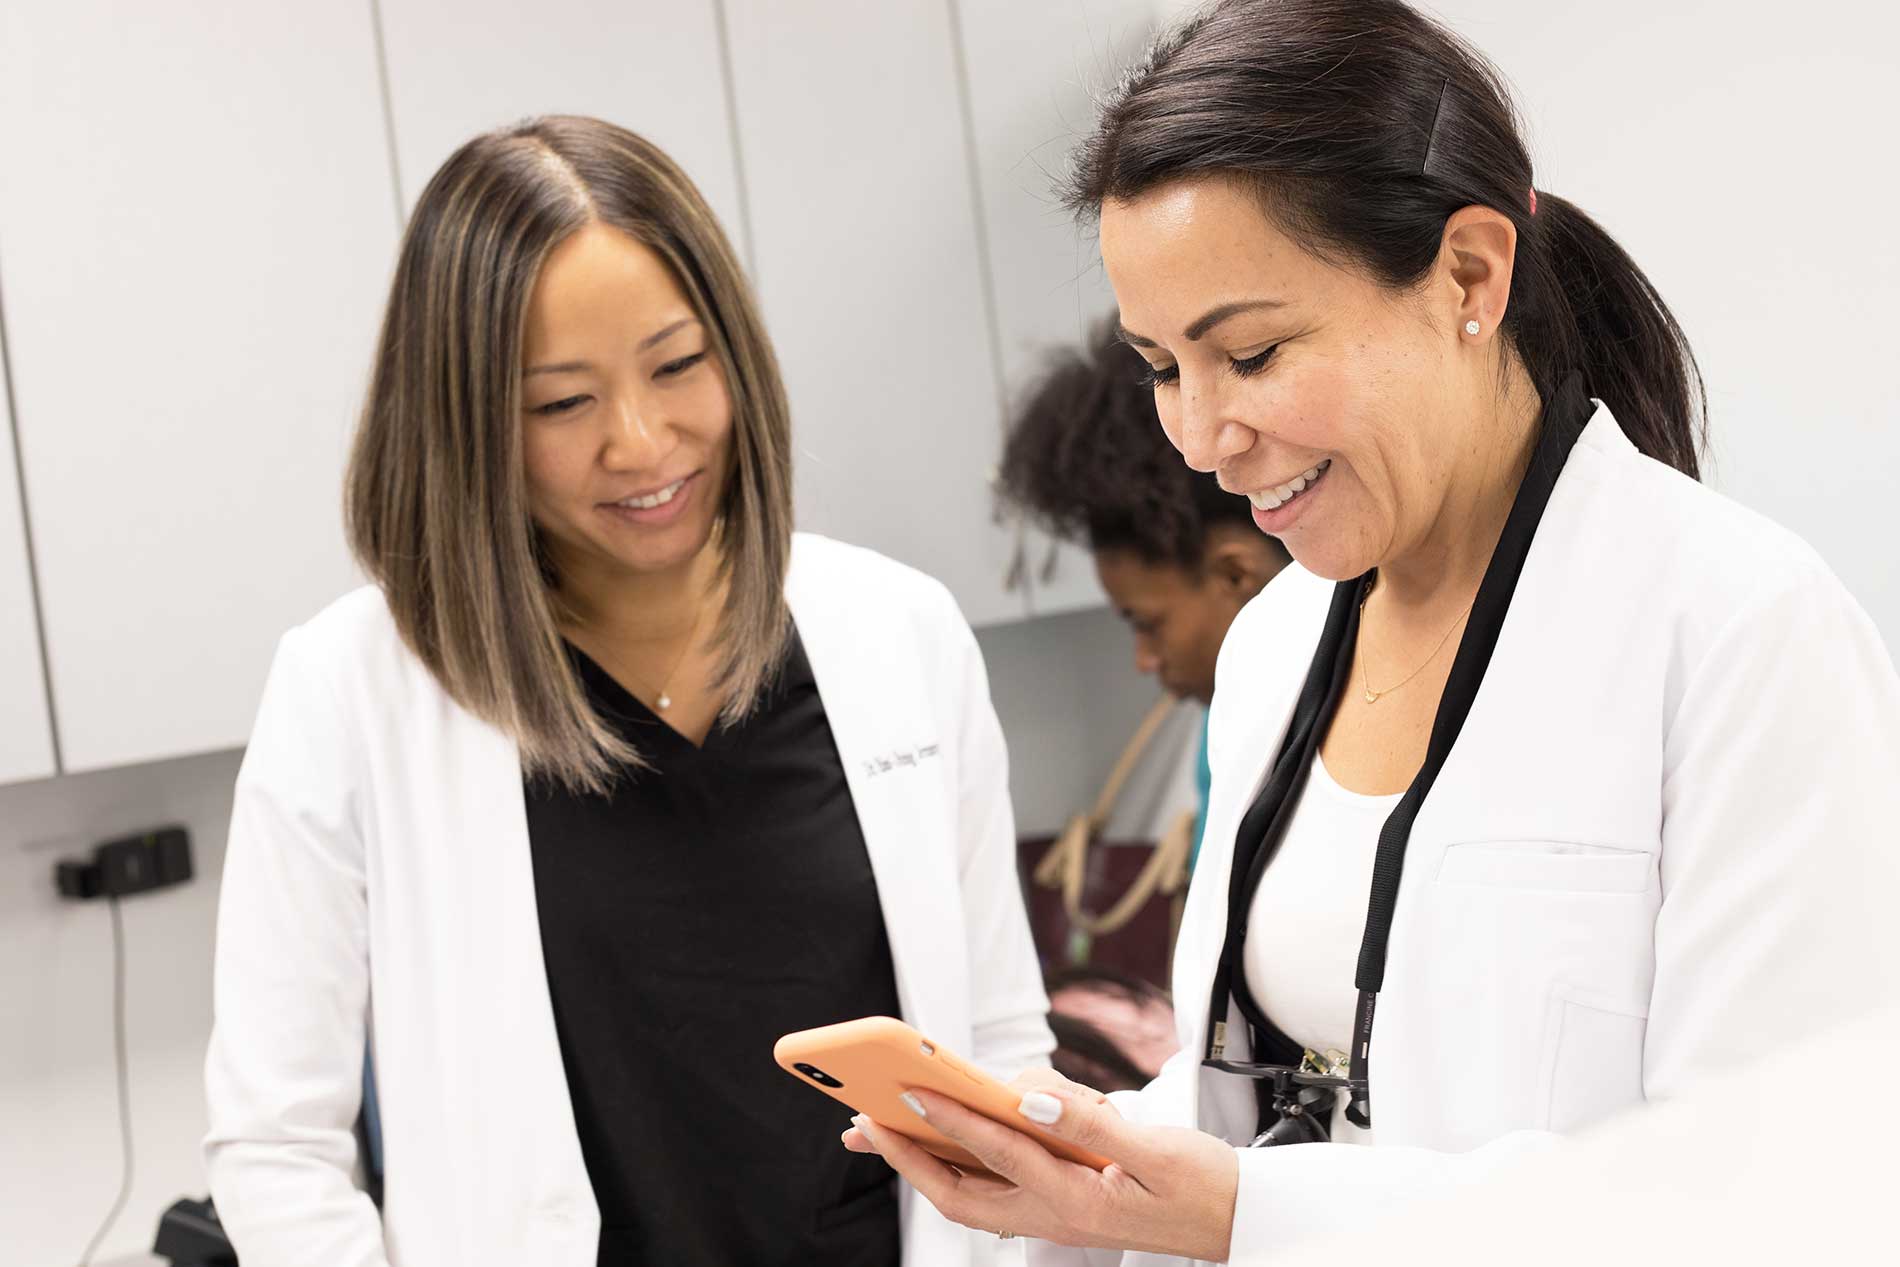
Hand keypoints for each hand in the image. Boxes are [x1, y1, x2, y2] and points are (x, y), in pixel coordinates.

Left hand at [841, 1073, 1237, 1260]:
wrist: (1235, 1219)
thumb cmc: (1201, 1183)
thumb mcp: (1154, 1148)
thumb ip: (1089, 1123)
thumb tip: (1029, 1097)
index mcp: (1078, 1199)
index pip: (999, 1150)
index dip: (951, 1116)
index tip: (909, 1087)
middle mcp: (1055, 1214)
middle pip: (961, 1192)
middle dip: (907, 1157)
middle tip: (862, 1125)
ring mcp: (1055, 1217)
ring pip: (971, 1196)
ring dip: (924, 1164)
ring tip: (883, 1131)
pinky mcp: (1061, 1208)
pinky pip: (996, 1191)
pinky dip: (963, 1165)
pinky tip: (947, 1140)